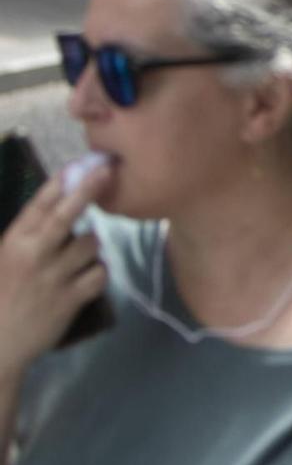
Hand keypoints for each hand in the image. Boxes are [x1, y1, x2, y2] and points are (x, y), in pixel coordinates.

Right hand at [0, 161, 110, 376]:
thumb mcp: (1, 261)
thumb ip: (24, 238)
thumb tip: (49, 214)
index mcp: (13, 244)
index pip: (38, 206)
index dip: (59, 183)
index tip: (78, 164)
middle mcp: (34, 256)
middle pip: (67, 215)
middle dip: (88, 189)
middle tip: (107, 170)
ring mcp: (54, 277)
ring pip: (91, 244)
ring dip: (91, 247)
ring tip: (78, 258)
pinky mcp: (71, 299)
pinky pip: (100, 273)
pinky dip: (98, 273)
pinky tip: (87, 278)